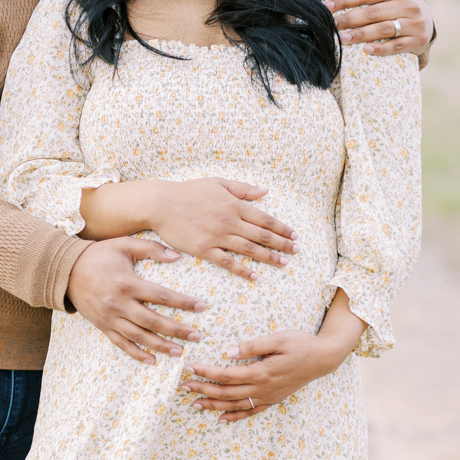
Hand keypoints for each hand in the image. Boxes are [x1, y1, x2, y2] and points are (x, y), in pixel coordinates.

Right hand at [67, 238, 207, 364]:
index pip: (162, 296)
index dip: (183, 303)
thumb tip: (177, 256)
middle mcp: (119, 304)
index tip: (202, 307)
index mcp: (127, 283)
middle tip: (196, 336)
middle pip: (153, 321)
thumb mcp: (124, 244)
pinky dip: (136, 354)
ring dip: (160, 346)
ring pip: (139, 337)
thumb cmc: (98, 255)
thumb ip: (151, 248)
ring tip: (179, 352)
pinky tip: (152, 360)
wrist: (66, 271)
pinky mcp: (103, 326)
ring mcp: (110, 318)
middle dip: (176, 330)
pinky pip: (121, 344)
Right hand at [80, 178, 296, 280]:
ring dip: (269, 257)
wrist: (162, 204)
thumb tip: (264, 191)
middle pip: (262, 235)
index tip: (294, 235)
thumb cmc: (189, 191)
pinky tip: (254, 276)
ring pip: (249, 249)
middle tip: (297, 251)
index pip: (265, 218)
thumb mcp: (218, 183)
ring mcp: (218, 236)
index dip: (282, 228)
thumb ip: (243, 188)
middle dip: (282, 243)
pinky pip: (227, 262)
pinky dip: (242, 270)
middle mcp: (230, 221)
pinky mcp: (204, 249)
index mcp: (234, 204)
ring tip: (283, 263)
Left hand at [179, 293, 365, 420]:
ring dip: (213, 404)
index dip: (207, 372)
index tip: (190, 367)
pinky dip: (234, 416)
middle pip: (226, 392)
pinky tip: (220, 418)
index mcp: (263, 372)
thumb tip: (228, 352)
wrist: (323, 359)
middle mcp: (263, 388)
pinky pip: (250, 412)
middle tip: (183, 386)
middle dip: (203, 389)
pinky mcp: (273, 400)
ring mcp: (268, 397)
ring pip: (235, 405)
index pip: (227, 375)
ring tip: (194, 403)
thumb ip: (252, 346)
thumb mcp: (279, 338)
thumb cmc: (301, 344)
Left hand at [326, 0, 434, 65]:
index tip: (328, 6)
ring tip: (343, 39)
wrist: (426, 22)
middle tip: (333, 25)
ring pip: (383, 30)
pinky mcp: (417, 40)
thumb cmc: (398, 0)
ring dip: (361, 35)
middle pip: (373, 13)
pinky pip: (396, 46)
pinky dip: (380, 49)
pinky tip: (365, 49)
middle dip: (350, 19)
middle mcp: (408, 4)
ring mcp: (414, 23)